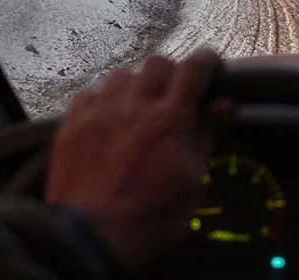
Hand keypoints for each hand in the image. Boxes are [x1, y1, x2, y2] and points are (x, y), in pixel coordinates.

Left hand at [45, 49, 232, 266]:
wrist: (91, 237)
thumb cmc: (150, 215)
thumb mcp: (193, 180)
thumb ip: (207, 136)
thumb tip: (225, 105)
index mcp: (170, 119)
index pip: (194, 68)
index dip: (207, 60)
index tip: (211, 66)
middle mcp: (135, 105)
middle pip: (157, 63)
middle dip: (171, 74)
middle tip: (174, 95)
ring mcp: (100, 111)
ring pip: (122, 75)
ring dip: (136, 85)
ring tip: (138, 108)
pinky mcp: (72, 122)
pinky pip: (90, 93)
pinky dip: (104, 100)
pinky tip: (108, 119)